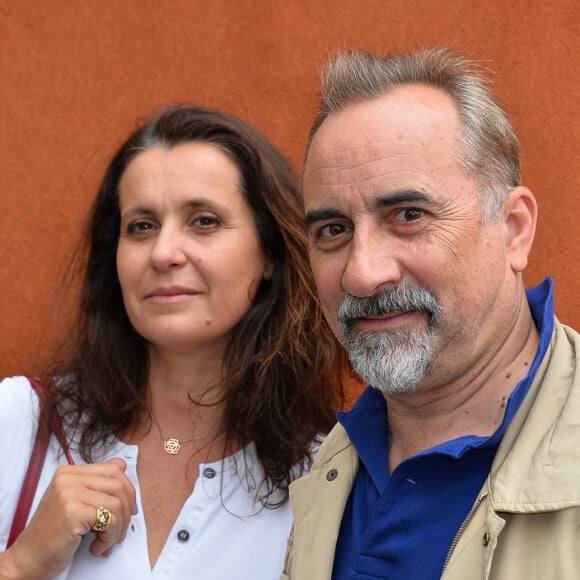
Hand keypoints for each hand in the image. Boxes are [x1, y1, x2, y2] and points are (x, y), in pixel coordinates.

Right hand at [0, 458, 136, 578]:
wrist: (29, 557)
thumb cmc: (54, 533)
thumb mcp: (76, 500)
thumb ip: (97, 482)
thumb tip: (122, 464)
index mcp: (69, 472)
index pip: (113, 470)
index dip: (128, 490)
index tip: (129, 509)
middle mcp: (68, 478)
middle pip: (118, 485)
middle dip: (127, 511)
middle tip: (120, 530)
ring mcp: (69, 493)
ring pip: (117, 504)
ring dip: (118, 529)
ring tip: (107, 541)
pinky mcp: (72, 511)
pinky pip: (109, 520)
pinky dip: (109, 538)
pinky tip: (97, 547)